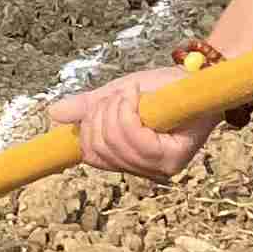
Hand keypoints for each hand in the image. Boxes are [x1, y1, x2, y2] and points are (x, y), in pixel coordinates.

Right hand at [53, 65, 217, 180]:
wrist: (198, 81)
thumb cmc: (162, 90)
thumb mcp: (117, 96)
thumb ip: (89, 108)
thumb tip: (54, 113)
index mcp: (129, 159)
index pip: (92, 155)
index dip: (85, 133)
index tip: (88, 113)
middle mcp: (145, 170)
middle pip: (100, 148)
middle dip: (100, 113)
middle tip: (119, 94)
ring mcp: (159, 168)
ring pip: (114, 141)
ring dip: (115, 108)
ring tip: (130, 92)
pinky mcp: (171, 159)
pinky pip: (132, 136)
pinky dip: (126, 109)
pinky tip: (135, 95)